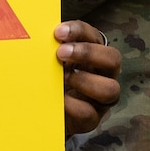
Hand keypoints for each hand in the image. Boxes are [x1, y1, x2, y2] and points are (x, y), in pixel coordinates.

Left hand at [57, 22, 121, 136]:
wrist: (50, 112)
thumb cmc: (55, 80)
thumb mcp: (55, 62)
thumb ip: (53, 49)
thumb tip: (37, 36)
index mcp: (95, 54)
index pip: (95, 36)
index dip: (79, 32)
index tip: (58, 33)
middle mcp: (105, 74)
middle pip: (113, 59)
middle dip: (87, 53)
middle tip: (61, 53)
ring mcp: (102, 98)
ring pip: (110, 89)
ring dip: (84, 81)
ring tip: (63, 78)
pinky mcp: (92, 119)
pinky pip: (89, 112)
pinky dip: (72, 105)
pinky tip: (58, 99)